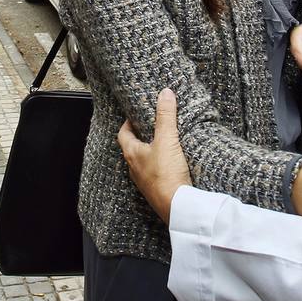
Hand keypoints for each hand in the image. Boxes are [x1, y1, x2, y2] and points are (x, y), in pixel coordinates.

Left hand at [117, 89, 191, 222]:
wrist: (178, 207)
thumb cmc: (166, 174)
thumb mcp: (167, 140)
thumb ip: (166, 116)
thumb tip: (165, 93)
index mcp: (132, 154)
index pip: (123, 134)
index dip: (127, 123)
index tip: (135, 115)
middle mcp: (135, 169)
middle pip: (133, 148)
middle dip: (140, 136)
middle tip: (150, 126)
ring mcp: (146, 182)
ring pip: (144, 162)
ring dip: (151, 152)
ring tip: (163, 143)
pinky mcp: (158, 190)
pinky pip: (156, 174)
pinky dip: (161, 166)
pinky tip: (172, 164)